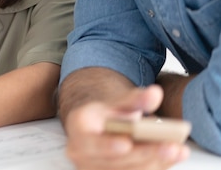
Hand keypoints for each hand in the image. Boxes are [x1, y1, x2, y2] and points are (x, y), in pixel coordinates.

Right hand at [65, 85, 189, 169]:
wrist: (98, 129)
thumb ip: (135, 99)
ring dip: (154, 163)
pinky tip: (170, 158)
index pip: (90, 140)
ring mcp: (92, 168)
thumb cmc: (107, 115)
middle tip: (171, 146)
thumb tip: (155, 93)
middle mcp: (80, 152)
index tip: (126, 143)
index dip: (107, 145)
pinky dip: (154, 166)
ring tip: (177, 151)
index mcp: (78, 127)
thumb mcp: (117, 103)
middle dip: (145, 153)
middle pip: (115, 160)